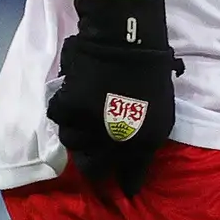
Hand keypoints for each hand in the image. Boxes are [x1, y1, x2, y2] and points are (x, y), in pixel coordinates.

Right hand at [51, 0, 179, 191]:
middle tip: (93, 149)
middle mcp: (116, 140)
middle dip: (94, 163)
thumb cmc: (149, 70)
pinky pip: (59, 118)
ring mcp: (90, 124)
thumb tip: (133, 162)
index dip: (125, 181)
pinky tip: (74, 98)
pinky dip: (64, 110)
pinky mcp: (69, 107)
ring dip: (77, 135)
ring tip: (84, 118)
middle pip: (94, 169)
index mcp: (146, 141)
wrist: (125, 37)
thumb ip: (146, 139)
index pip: (131, 177)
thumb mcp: (161, 111)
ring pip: (72, 144)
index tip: (120, 183)